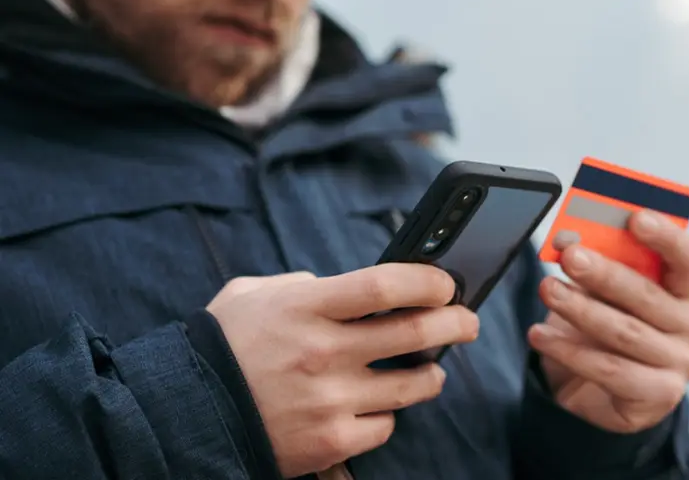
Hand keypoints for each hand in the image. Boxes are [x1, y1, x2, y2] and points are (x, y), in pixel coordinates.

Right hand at [206, 265, 479, 477]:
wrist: (185, 415)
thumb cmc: (221, 347)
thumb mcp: (254, 295)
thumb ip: (303, 282)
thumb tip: (347, 287)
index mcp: (305, 308)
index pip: (385, 285)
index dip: (428, 281)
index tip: (446, 283)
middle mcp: (323, 352)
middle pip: (416, 333)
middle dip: (456, 323)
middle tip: (468, 321)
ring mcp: (329, 400)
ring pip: (413, 386)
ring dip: (433, 374)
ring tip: (433, 370)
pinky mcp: (330, 442)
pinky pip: (384, 427)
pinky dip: (387, 416)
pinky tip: (379, 407)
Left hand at [528, 210, 688, 433]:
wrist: (594, 393)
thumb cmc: (601, 330)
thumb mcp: (600, 294)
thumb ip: (595, 265)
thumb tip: (569, 238)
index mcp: (682, 292)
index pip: (687, 258)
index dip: (665, 237)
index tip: (635, 217)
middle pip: (648, 295)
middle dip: (605, 273)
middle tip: (570, 256)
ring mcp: (678, 364)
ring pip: (625, 333)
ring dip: (580, 310)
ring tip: (547, 290)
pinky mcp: (658, 396)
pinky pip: (611, 370)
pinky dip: (570, 351)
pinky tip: (540, 336)